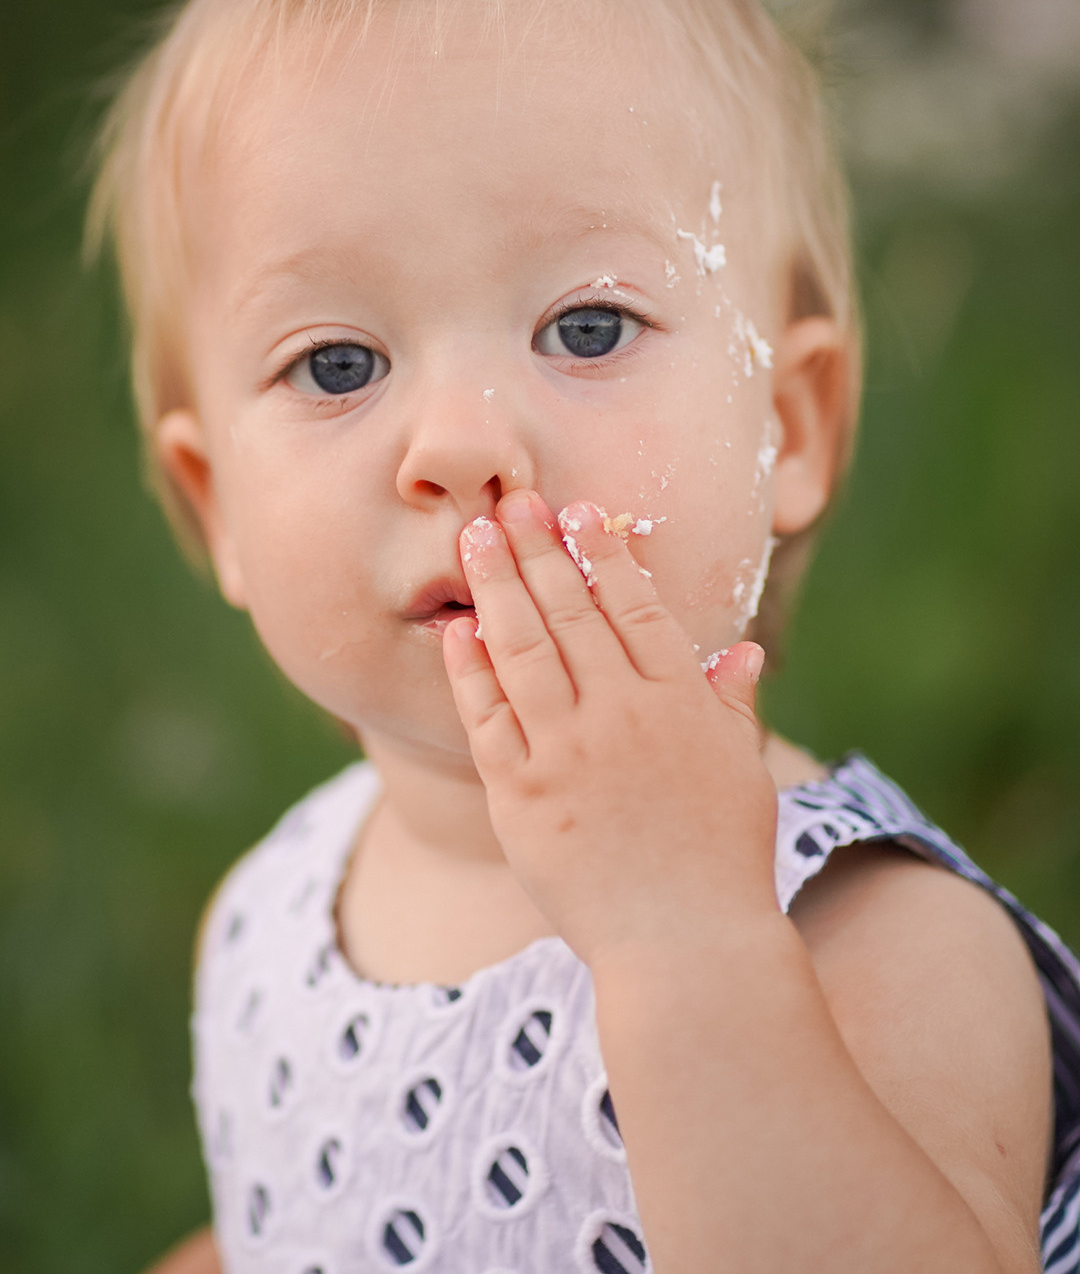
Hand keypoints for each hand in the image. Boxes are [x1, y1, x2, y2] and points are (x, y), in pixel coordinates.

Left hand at [442, 491, 779, 967]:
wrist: (686, 948)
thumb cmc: (723, 861)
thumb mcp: (741, 771)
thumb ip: (730, 704)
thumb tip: (740, 650)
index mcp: (681, 701)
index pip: (637, 607)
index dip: (605, 555)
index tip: (582, 512)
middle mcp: (623, 714)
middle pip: (572, 612)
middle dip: (539, 550)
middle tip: (512, 501)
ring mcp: (568, 752)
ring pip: (524, 649)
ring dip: (498, 586)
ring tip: (475, 538)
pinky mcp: (522, 795)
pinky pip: (489, 718)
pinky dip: (471, 670)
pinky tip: (458, 630)